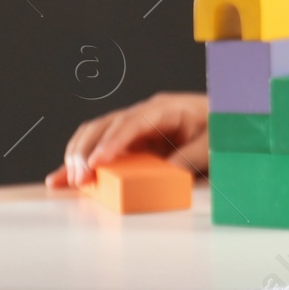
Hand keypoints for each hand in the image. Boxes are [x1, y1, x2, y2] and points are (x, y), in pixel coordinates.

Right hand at [45, 92, 208, 188]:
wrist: (226, 117)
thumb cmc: (221, 126)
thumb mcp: (214, 141)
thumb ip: (192, 155)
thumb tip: (166, 173)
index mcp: (166, 108)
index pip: (133, 121)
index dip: (113, 141)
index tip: (97, 161)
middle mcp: (144, 114)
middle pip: (106, 125)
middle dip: (87, 150)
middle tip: (80, 177)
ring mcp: (134, 126)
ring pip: (96, 134)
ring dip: (78, 155)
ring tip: (68, 181)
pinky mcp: (129, 142)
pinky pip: (99, 148)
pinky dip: (80, 163)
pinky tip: (62, 179)